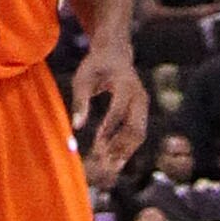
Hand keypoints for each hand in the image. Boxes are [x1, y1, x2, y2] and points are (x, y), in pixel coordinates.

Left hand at [73, 40, 150, 179]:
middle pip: (135, 127)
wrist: (115, 54)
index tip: (96, 145)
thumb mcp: (83, 79)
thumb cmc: (95, 66)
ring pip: (139, 134)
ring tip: (108, 166)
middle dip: (121, 147)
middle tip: (105, 163)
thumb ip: (80, 102)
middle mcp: (140, 96)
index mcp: (126, 84)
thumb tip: (76, 127)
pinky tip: (112, 157)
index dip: (108, 128)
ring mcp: (143, 104)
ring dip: (124, 151)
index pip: (118, 110)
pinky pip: (137, 133)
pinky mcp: (142, 112)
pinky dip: (126, 147)